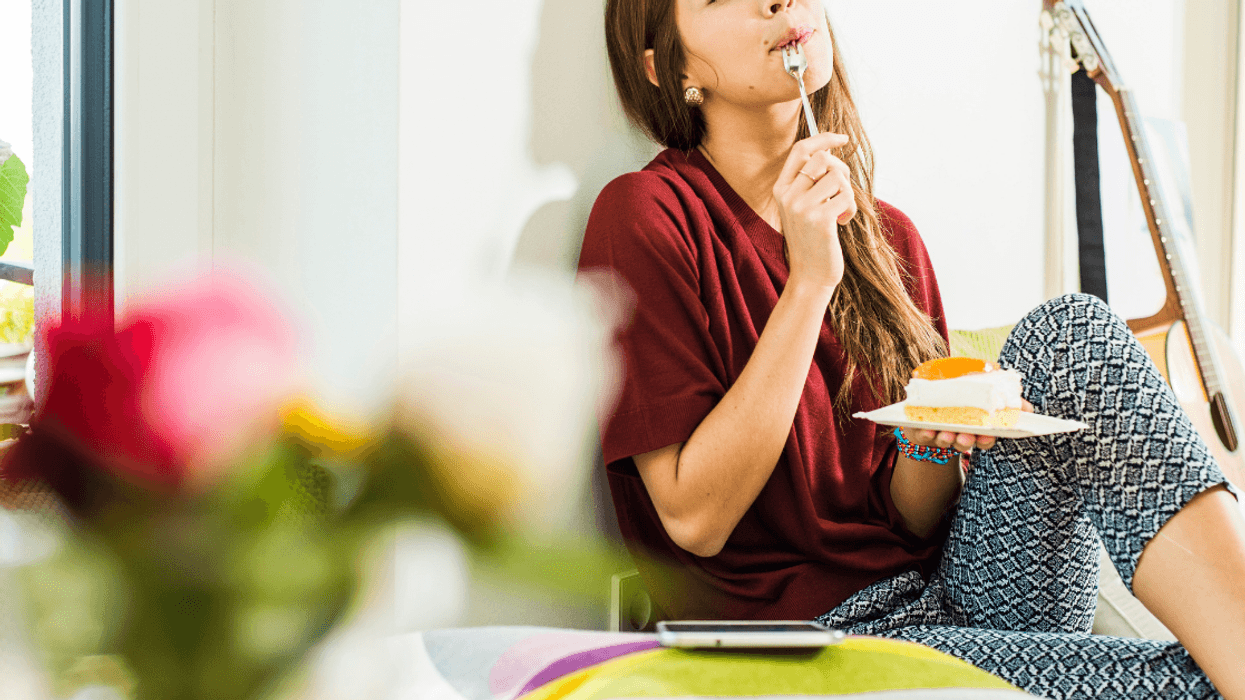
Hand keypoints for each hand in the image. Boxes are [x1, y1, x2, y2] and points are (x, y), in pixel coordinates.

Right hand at [774, 133, 856, 291]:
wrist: (809, 276)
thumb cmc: (812, 240)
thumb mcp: (802, 208)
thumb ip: (809, 183)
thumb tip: (830, 153)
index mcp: (781, 189)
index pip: (800, 150)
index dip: (823, 138)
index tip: (842, 138)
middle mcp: (787, 195)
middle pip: (823, 158)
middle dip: (841, 169)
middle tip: (843, 190)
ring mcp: (801, 207)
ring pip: (838, 176)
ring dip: (848, 192)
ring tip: (841, 211)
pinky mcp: (820, 219)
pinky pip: (847, 196)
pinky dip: (851, 208)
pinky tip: (843, 222)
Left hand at [903, 400, 1034, 453]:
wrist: (929, 399)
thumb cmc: (963, 396)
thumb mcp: (987, 393)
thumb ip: (1007, 400)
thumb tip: (1028, 409)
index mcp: (976, 428)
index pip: (985, 439)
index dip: (985, 440)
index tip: (985, 438)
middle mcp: (959, 434)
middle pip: (964, 443)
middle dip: (965, 441)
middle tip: (964, 437)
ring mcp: (940, 433)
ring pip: (944, 440)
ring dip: (946, 438)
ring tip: (945, 432)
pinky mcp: (922, 431)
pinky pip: (923, 435)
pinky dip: (926, 433)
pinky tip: (926, 429)